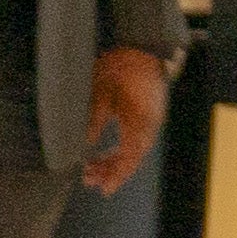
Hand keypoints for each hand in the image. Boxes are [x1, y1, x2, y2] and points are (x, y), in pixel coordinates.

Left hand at [85, 44, 171, 195]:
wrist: (141, 49)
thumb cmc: (121, 67)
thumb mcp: (100, 93)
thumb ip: (94, 120)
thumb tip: (85, 144)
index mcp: (140, 122)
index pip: (129, 158)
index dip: (116, 175)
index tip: (103, 188)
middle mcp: (149, 125)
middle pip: (131, 158)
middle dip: (111, 172)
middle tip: (90, 181)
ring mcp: (151, 121)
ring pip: (133, 150)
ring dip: (114, 162)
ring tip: (92, 170)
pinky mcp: (147, 116)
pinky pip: (134, 140)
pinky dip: (120, 150)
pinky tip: (104, 155)